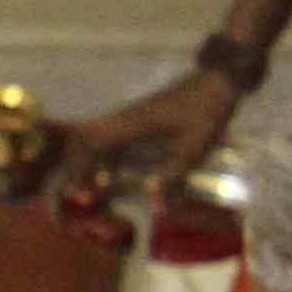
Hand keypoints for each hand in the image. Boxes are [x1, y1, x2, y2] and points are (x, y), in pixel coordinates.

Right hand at [64, 75, 236, 196]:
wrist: (215, 82)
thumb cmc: (205, 114)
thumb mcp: (193, 150)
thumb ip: (172, 178)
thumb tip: (154, 209)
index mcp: (131, 124)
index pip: (90, 143)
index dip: (79, 169)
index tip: (77, 194)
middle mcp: (123, 118)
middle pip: (84, 139)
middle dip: (76, 167)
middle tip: (77, 194)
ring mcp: (128, 116)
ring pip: (94, 137)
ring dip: (88, 161)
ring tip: (89, 189)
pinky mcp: (136, 118)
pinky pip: (109, 137)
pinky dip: (102, 156)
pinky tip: (110, 175)